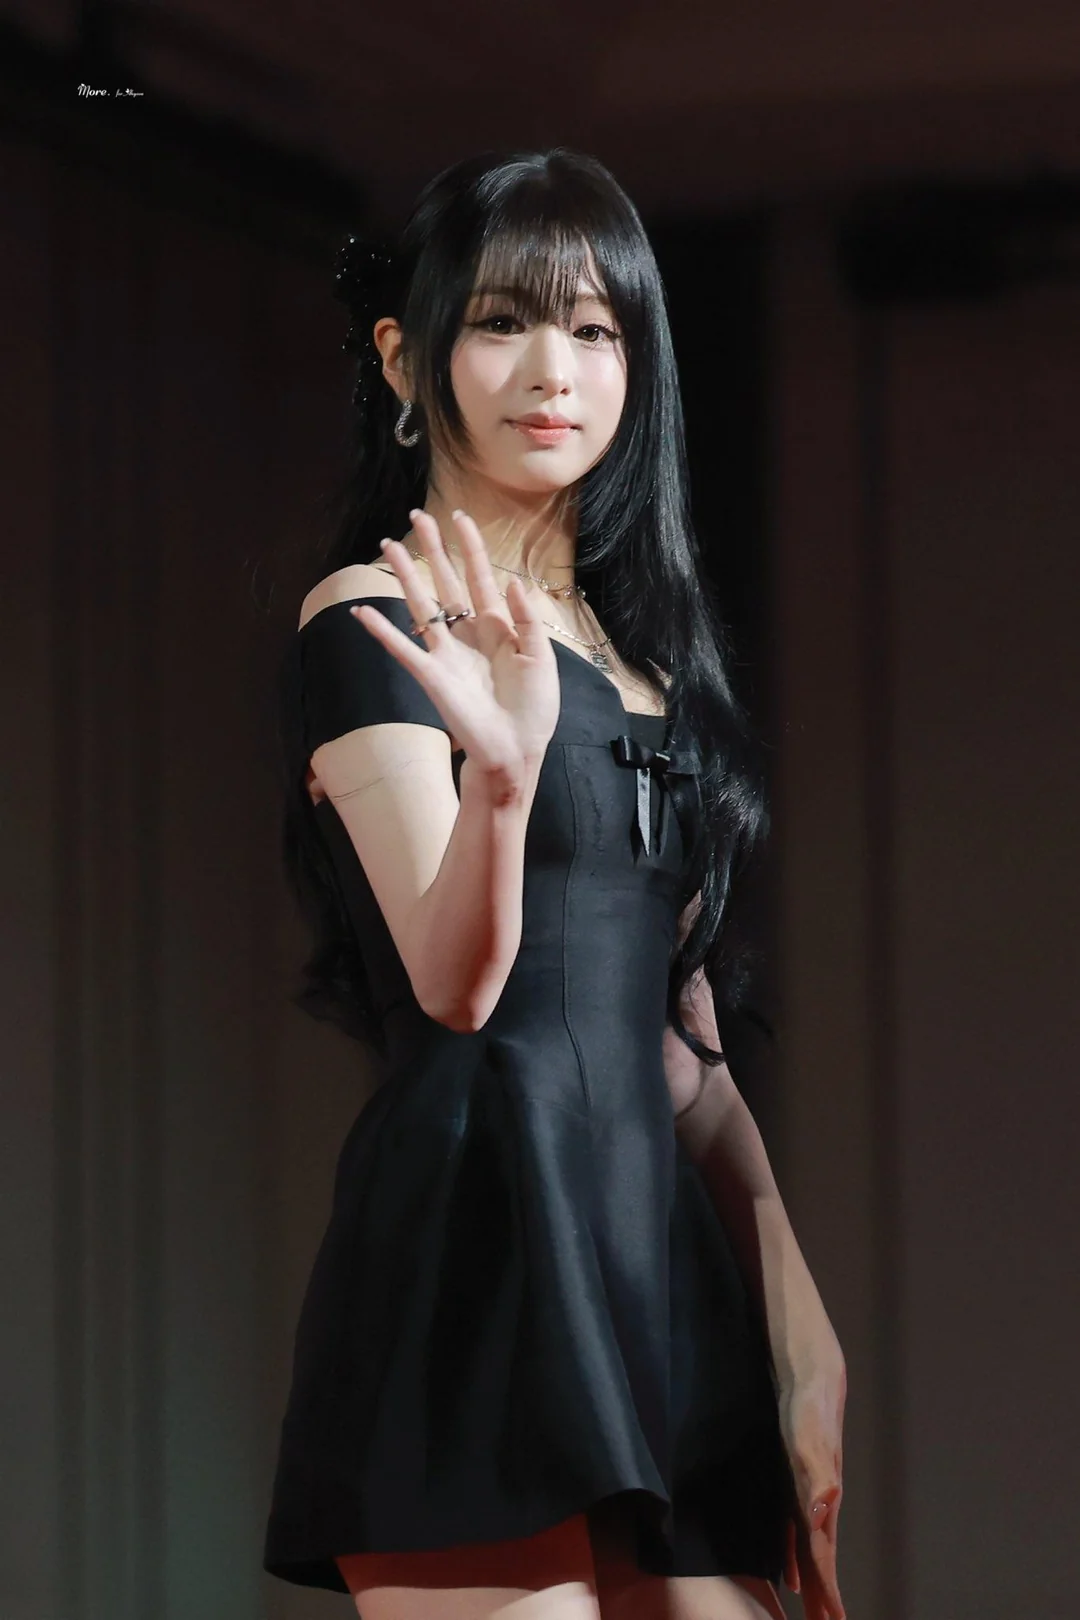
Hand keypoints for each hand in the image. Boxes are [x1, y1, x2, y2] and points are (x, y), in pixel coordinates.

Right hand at [351, 508, 560, 784]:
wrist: (517, 748)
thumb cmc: (533, 707)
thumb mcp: (542, 657)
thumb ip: (527, 619)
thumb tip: (510, 582)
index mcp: (497, 627)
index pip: (480, 576)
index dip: (470, 547)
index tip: (460, 517)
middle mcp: (467, 634)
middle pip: (445, 581)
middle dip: (432, 548)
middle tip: (416, 516)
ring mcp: (446, 653)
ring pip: (420, 604)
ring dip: (404, 574)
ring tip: (388, 544)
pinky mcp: (431, 675)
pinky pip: (402, 648)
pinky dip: (381, 630)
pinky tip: (362, 611)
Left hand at [778, 1353, 847, 1619]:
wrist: (811, 1371)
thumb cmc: (809, 1403)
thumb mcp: (808, 1435)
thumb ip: (818, 1472)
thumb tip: (823, 1510)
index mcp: (820, 1499)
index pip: (823, 1557)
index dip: (827, 1592)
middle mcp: (816, 1502)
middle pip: (819, 1561)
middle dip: (823, 1598)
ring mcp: (806, 1493)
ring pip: (809, 1549)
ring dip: (812, 1582)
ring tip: (813, 1613)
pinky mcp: (793, 1480)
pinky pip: (793, 1530)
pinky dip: (793, 1556)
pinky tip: (789, 1573)